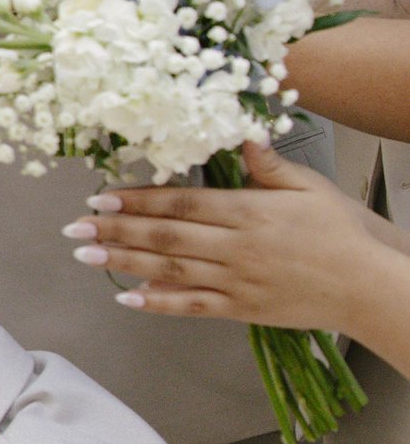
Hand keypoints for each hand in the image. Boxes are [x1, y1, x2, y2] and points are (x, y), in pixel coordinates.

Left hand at [64, 139, 394, 332]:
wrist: (367, 286)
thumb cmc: (340, 232)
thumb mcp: (309, 187)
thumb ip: (269, 164)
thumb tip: (242, 134)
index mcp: (249, 212)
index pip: (182, 204)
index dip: (139, 200)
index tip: (103, 195)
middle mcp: (237, 247)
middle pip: (166, 237)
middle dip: (117, 230)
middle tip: (76, 225)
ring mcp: (237, 281)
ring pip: (171, 271)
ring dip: (125, 263)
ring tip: (87, 254)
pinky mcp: (242, 309)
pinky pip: (194, 307)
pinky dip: (159, 303)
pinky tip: (128, 298)